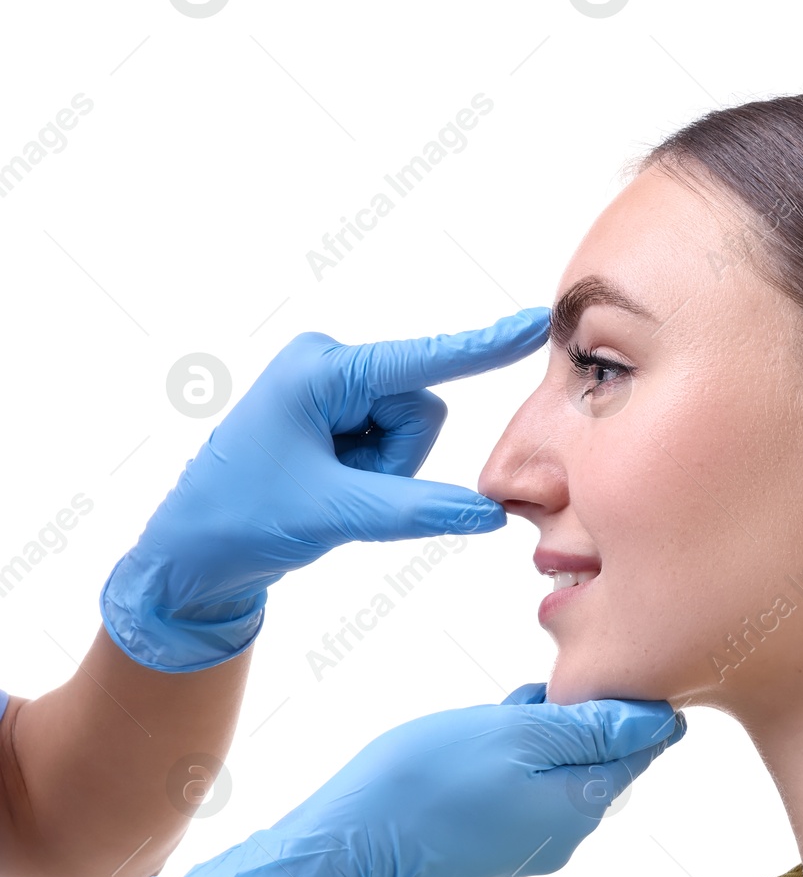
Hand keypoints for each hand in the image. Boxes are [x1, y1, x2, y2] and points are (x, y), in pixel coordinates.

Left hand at [101, 308, 551, 671]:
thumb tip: (489, 515)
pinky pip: (393, 444)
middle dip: (398, 460)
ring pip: (412, 431)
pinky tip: (330, 487)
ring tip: (330, 490)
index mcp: (320, 371)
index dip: (483, 347)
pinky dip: (376, 476)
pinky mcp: (336, 416)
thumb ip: (416, 511)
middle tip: (342, 489)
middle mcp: (329, 367)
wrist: (192, 554)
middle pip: (420, 409)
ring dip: (386, 473)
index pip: (420, 362)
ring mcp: (332, 391)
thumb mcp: (335, 514)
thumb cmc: (243, 520)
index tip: (535, 322)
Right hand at [136, 686, 686, 876]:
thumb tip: (662, 720)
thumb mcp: (519, 735)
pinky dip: (514, 751)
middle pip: (602, 754)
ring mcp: (528, 842)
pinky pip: (526, 785)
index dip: (629, 698)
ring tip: (506, 707)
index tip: (593, 666)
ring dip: (542, 728)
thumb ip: (593, 729)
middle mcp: (567, 833)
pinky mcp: (492, 842)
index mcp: (583, 806)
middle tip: (536, 687)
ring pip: (560, 765)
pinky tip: (484, 734)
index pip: (643, 746)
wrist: (346, 846)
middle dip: (579, 712)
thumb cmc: (429, 780)